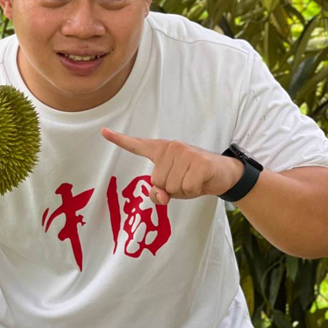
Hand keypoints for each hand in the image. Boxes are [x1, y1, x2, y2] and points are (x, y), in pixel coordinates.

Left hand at [100, 128, 243, 204]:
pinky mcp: (199, 162)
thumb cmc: (194, 178)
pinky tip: (201, 181)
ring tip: (194, 180)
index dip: (119, 140)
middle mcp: (172, 147)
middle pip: (157, 182)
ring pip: (171, 187)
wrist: (224, 174)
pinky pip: (186, 188)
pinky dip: (193, 191)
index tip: (102, 131)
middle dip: (171, 189)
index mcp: (162, 151)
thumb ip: (159, 193)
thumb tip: (160, 196)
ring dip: (183, 191)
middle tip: (186, 180)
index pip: (137, 145)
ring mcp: (185, 152)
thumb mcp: (174, 187)